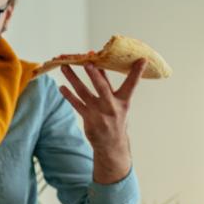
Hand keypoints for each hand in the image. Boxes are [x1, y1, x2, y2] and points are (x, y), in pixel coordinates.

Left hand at [59, 59, 145, 183]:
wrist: (111, 144)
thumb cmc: (115, 119)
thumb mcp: (119, 105)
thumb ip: (109, 86)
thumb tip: (99, 67)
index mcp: (123, 101)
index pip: (131, 84)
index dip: (136, 72)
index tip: (142, 60)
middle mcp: (112, 106)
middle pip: (102, 87)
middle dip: (94, 75)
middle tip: (87, 63)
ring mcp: (99, 113)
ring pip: (84, 92)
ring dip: (73, 79)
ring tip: (64, 67)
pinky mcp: (88, 119)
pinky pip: (76, 104)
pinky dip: (68, 95)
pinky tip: (62, 87)